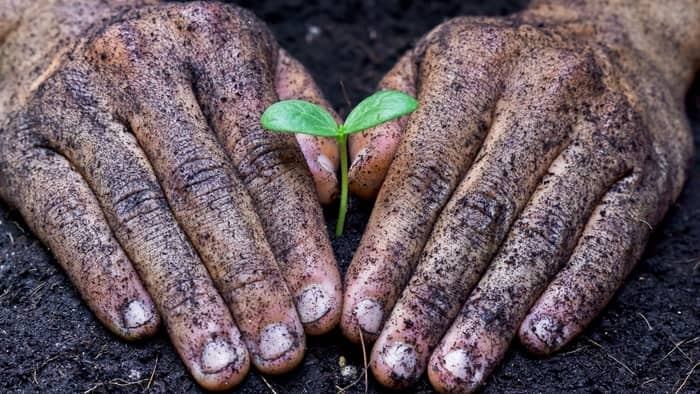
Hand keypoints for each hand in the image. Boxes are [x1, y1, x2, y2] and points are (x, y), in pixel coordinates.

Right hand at [0, 1, 340, 389]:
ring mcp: (76, 105)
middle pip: (205, 194)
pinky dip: (104, 275)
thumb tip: (331, 186)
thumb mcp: (251, 58)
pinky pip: (64, 218)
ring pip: (140, 215)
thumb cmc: (177, 53)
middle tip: (278, 352)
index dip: (296, 241)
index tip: (320, 308)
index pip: (265, 160)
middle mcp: (144, 68)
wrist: (57, 15)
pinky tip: (141, 325)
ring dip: (186, 298)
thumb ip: (301, 116)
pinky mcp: (20, 145)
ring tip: (221, 361)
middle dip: (248, 283)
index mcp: (217, 45)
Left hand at [342, 0, 699, 390]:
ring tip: (454, 373)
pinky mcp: (650, 174)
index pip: (422, 177)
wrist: (611, 35)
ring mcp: (603, 136)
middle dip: (432, 300)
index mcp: (474, 68)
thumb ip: (385, 119)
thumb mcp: (430, 64)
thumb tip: (358, 184)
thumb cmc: (500, 64)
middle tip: (397, 366)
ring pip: (540, 241)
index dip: (387, 253)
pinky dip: (575, 296)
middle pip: (478, 218)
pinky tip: (535, 340)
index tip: (359, 316)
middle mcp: (543, 98)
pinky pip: (611, 244)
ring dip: (492, 316)